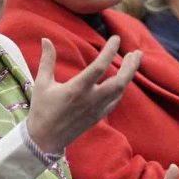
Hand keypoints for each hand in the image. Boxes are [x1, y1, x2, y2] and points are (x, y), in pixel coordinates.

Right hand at [26, 36, 141, 153]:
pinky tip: (123, 80)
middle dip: (131, 67)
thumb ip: (47, 60)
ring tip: (132, 61)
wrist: (44, 140)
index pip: (99, 67)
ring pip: (120, 91)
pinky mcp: (98, 117)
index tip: (116, 38)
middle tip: (137, 53)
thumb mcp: (42, 83)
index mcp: (77, 89)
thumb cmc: (41, 110)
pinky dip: (122, 88)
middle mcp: (90, 99)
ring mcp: (97, 109)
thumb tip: (46, 39)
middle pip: (120, 82)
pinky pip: (115, 101)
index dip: (110, 51)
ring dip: (129, 75)